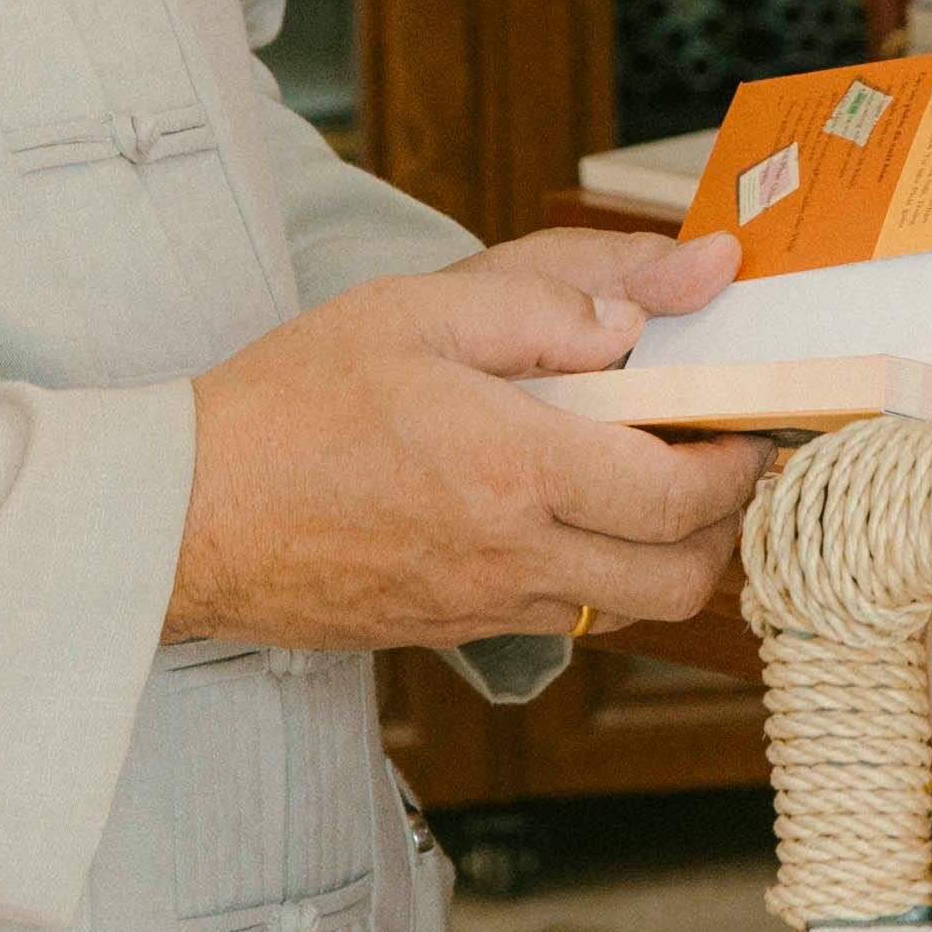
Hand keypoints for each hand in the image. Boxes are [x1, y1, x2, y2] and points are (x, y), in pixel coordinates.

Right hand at [167, 230, 763, 651]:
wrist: (186, 511)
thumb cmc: (292, 400)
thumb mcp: (419, 310)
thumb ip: (550, 301)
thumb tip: (661, 300)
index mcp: (514, 471)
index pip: (681, 495)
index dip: (737, 463)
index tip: (745, 423)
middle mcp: (511, 557)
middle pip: (680, 578)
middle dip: (724, 523)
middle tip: (716, 458)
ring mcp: (481, 606)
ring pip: (628, 609)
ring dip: (666, 554)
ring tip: (650, 481)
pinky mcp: (449, 631)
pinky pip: (561, 616)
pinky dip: (596, 574)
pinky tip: (566, 511)